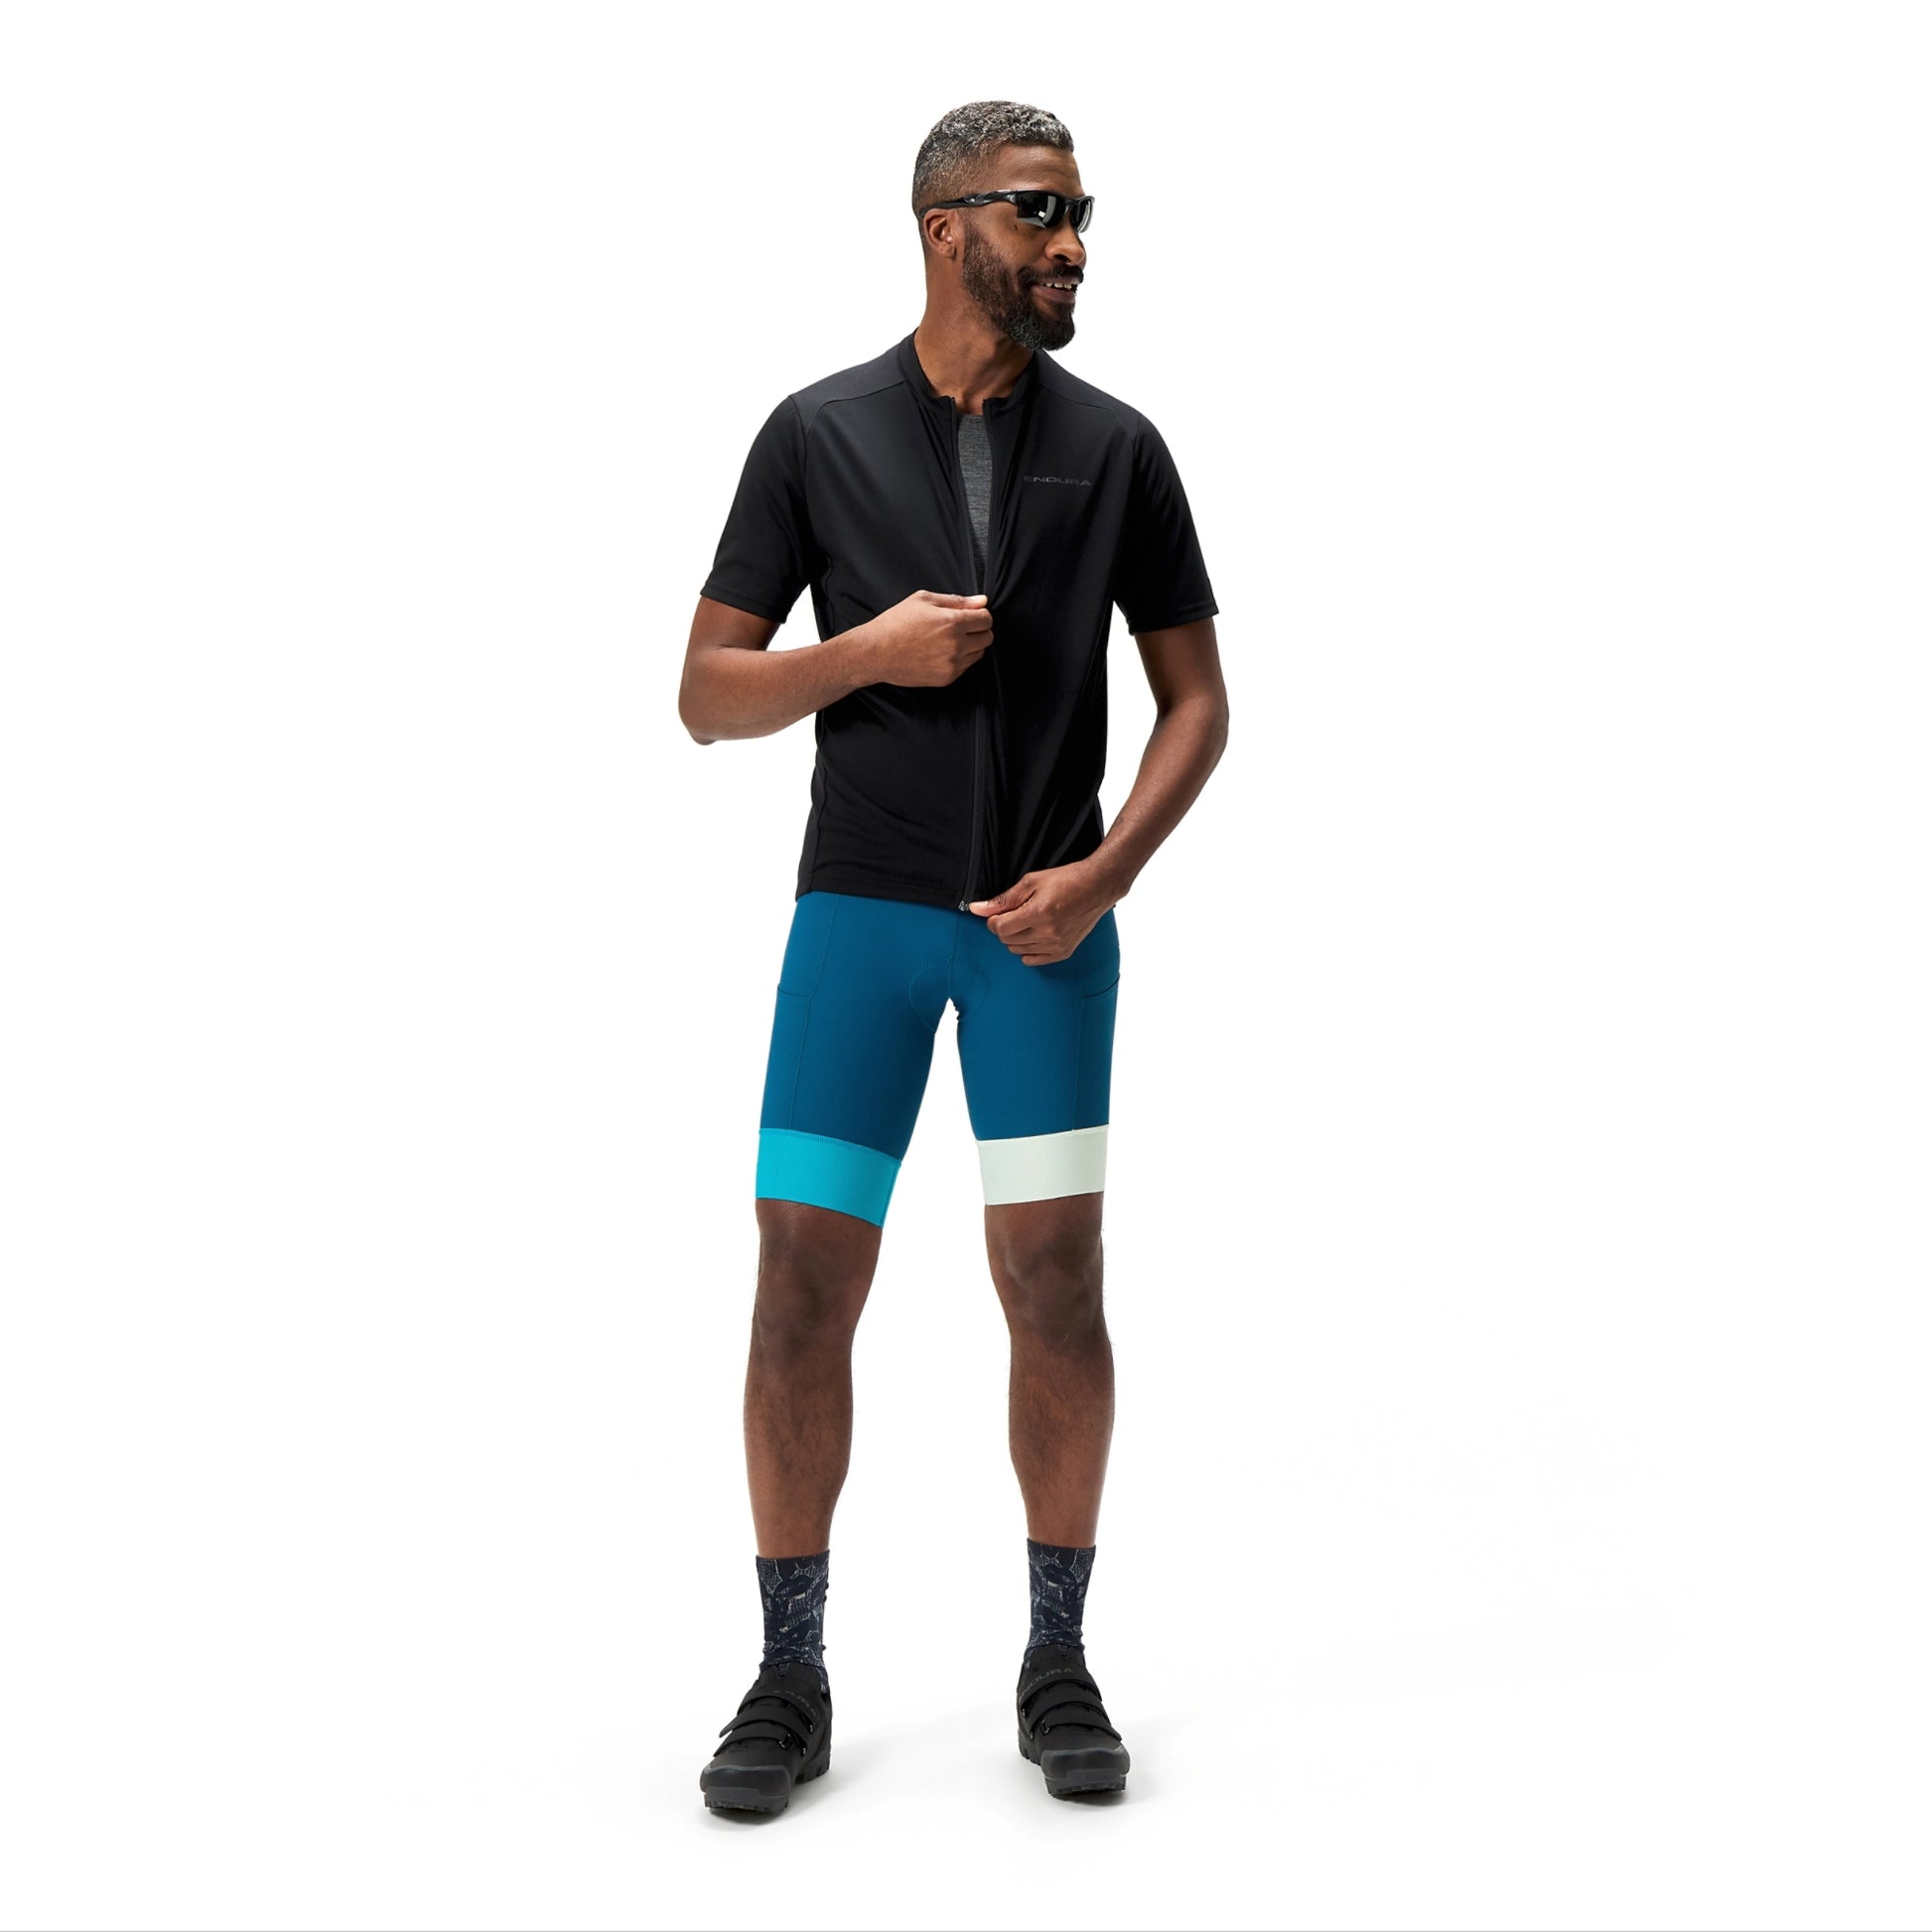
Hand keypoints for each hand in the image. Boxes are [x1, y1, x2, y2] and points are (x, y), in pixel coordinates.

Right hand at [859, 589, 992, 687]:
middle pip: (987, 637)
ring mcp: (952, 664)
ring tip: (948, 640)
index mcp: (952, 622)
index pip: (986, 619)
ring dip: (970, 645)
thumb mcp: (924, 600)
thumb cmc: (896, 623)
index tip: (971, 615)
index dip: (980, 614)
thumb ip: (956, 601)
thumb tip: (981, 601)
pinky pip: (965, 667)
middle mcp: (956, 645)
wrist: (876, 652)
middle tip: (960, 627)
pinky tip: (941, 652)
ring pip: (979, 653)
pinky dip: (959, 659)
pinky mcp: (946, 678)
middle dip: (978, 630)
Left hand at [967, 860, 1118, 964]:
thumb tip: (977, 909)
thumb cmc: (1066, 880)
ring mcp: (1056, 945)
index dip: (993, 920)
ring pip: (1017, 951)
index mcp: (1038, 913)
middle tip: (1015, 914)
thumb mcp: (1030, 882)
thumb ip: (1003, 899)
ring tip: (1028, 921)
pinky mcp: (1063, 952)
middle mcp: (1048, 933)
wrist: (1097, 887)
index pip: (999, 928)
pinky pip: (1032, 960)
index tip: (999, 913)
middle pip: (1006, 940)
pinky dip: (1028, 950)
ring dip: (1016, 938)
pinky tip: (1034, 935)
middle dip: (1004, 927)